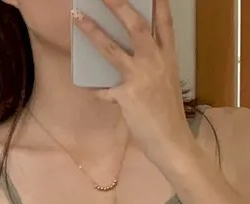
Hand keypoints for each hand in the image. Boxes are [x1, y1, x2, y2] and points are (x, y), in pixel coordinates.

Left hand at [72, 0, 195, 175]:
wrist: (172, 143)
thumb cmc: (168, 115)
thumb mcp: (166, 83)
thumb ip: (152, 65)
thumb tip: (131, 55)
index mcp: (168, 58)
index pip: (165, 23)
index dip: (159, 3)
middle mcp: (156, 63)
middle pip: (137, 26)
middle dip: (120, 5)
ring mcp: (141, 78)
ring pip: (112, 49)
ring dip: (93, 32)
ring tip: (77, 17)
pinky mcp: (128, 97)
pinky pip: (103, 90)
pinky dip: (92, 88)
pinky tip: (82, 84)